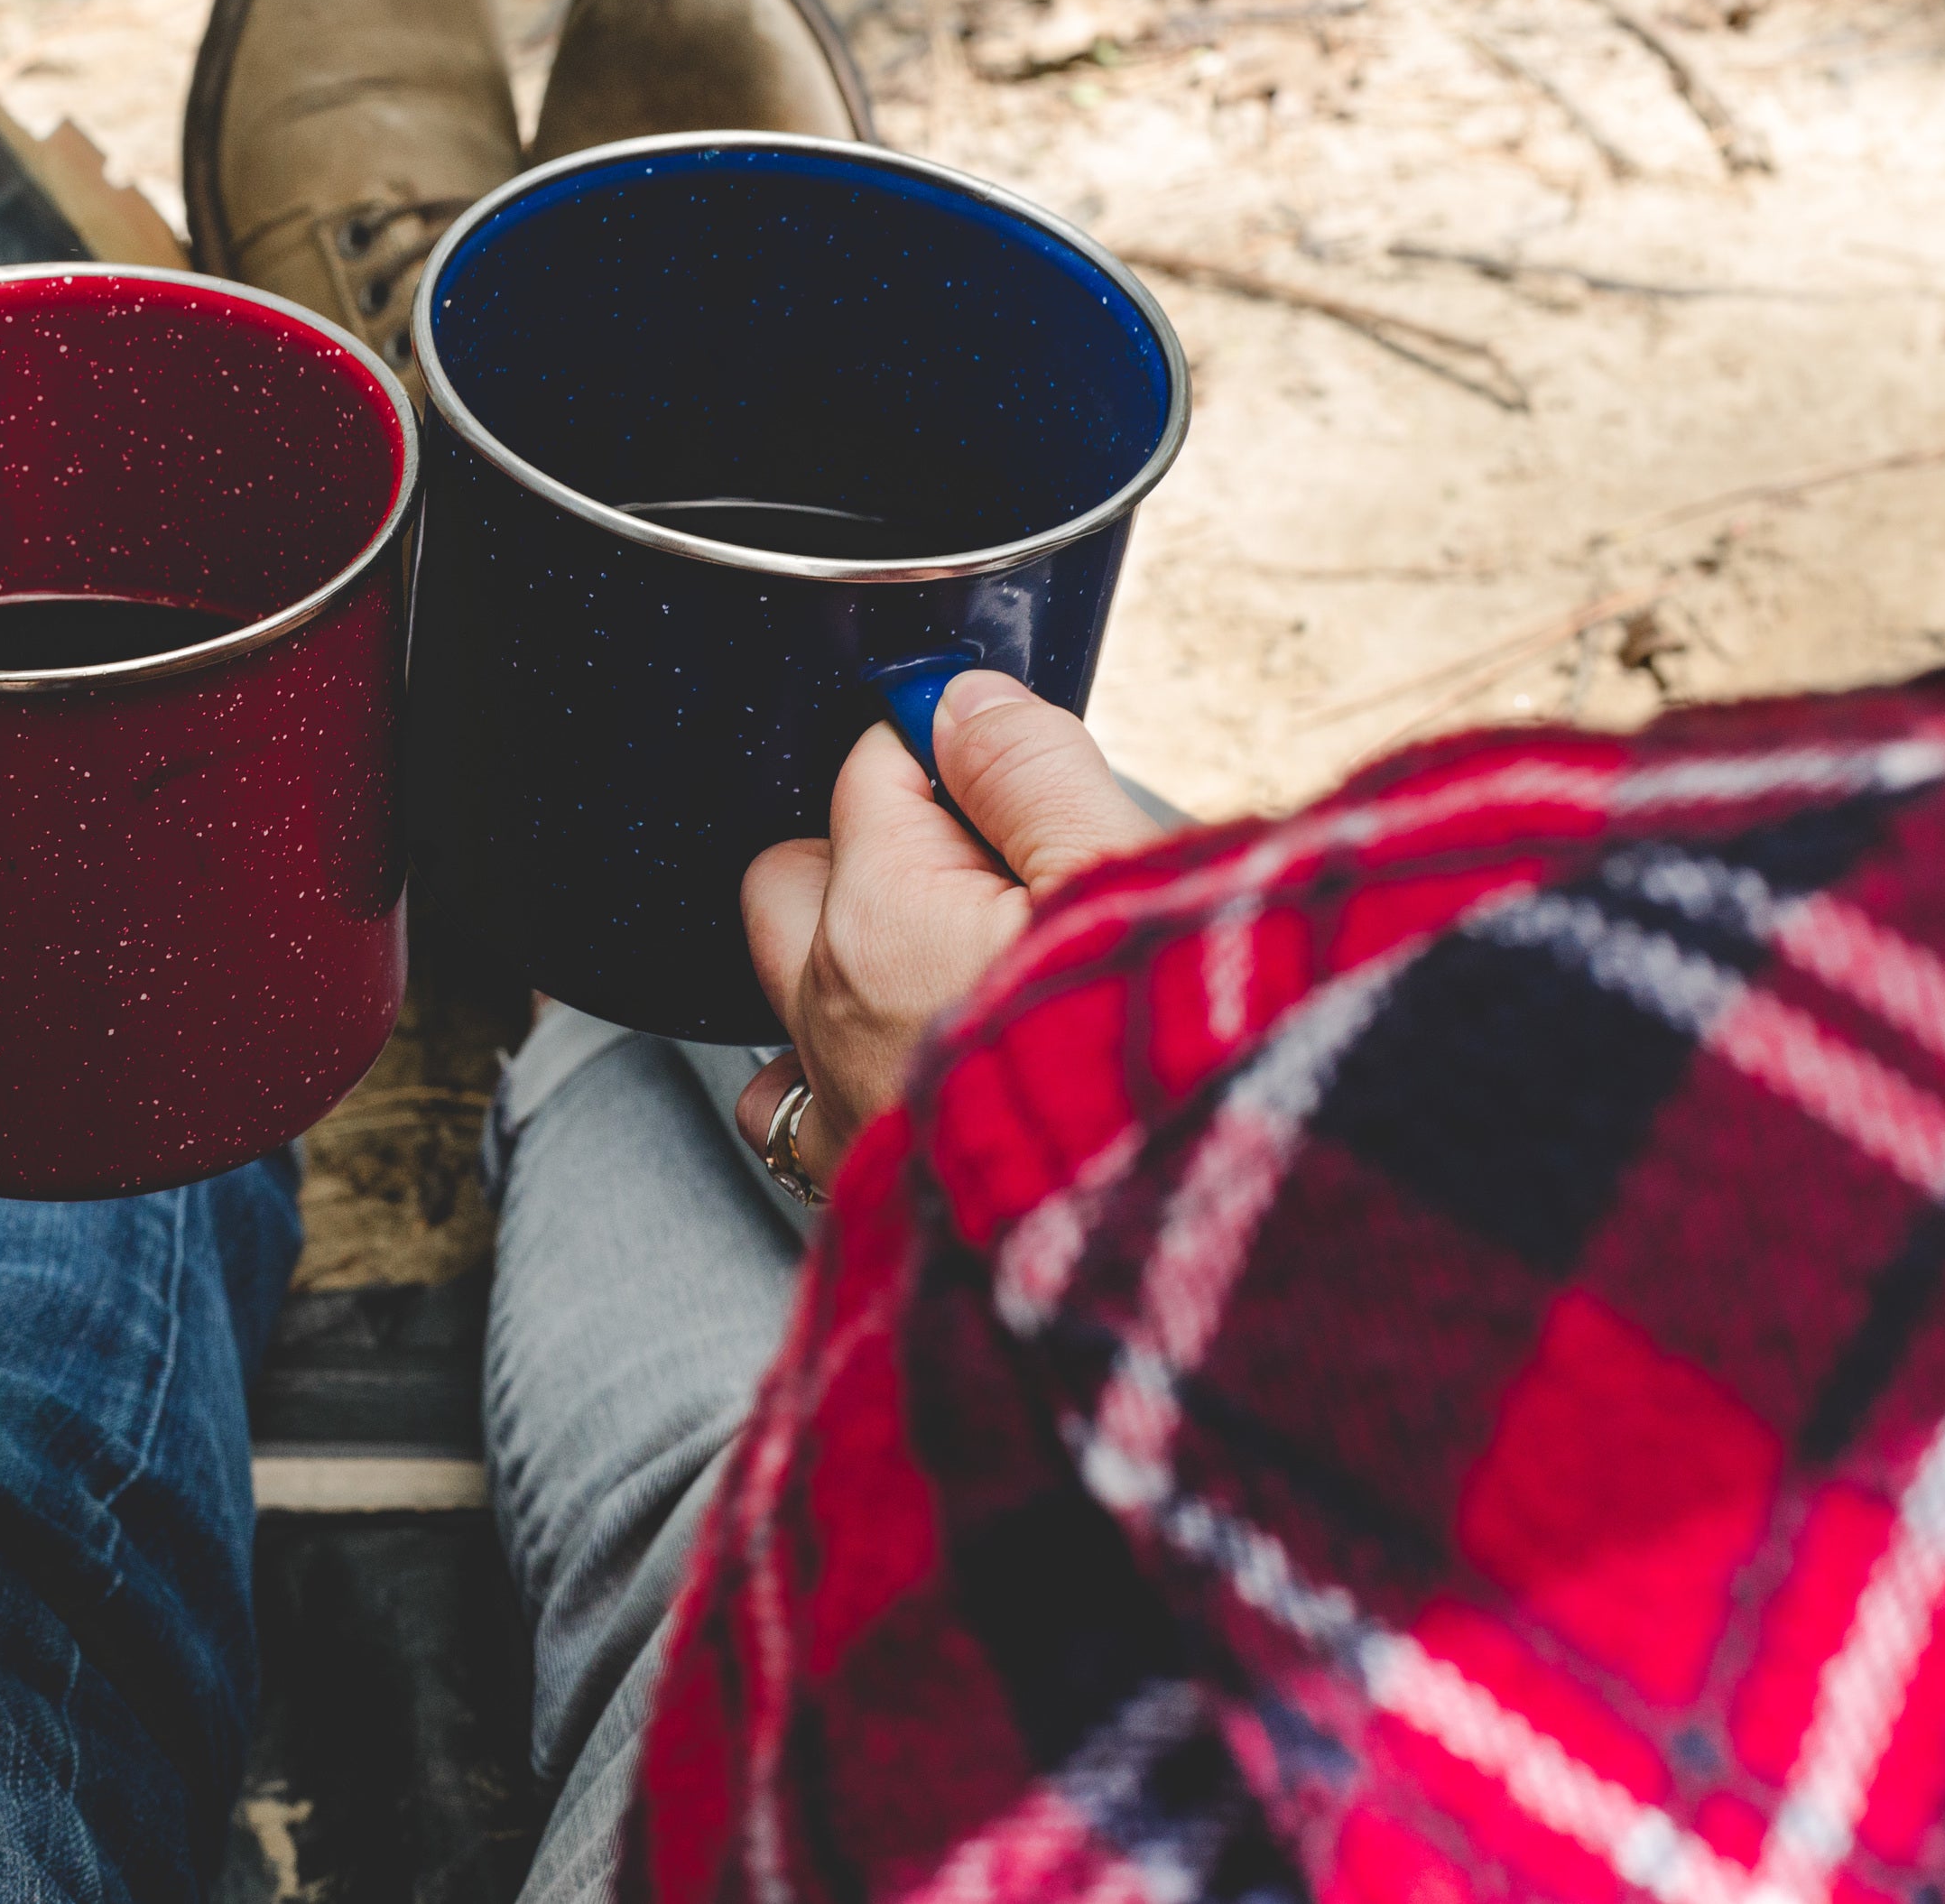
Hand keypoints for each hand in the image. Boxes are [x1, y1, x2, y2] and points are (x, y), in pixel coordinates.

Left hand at [734, 670, 1158, 1192]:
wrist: (1160, 1244)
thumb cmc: (1154, 1066)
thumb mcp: (1115, 879)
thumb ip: (1029, 770)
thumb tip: (961, 699)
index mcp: (883, 911)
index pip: (870, 769)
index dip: (948, 757)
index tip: (1010, 773)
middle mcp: (827, 1000)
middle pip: (795, 869)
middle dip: (865, 847)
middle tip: (981, 867)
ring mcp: (830, 1094)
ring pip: (784, 982)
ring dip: (844, 959)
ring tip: (952, 966)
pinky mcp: (853, 1180)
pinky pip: (789, 1100)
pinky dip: (828, 1065)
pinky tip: (904, 1061)